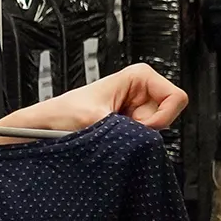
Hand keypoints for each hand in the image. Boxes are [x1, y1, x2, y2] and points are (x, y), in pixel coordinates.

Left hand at [0, 63, 187, 134]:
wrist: (43, 127)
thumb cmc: (62, 113)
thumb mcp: (96, 120)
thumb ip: (126, 131)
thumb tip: (146, 142)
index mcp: (139, 76)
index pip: (177, 97)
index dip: (161, 117)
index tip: (139, 125)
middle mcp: (141, 91)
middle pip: (168, 116)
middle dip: (146, 129)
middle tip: (120, 129)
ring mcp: (136, 109)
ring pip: (156, 131)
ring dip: (135, 138)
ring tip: (110, 132)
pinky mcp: (129, 126)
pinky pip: (143, 140)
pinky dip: (129, 144)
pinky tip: (110, 138)